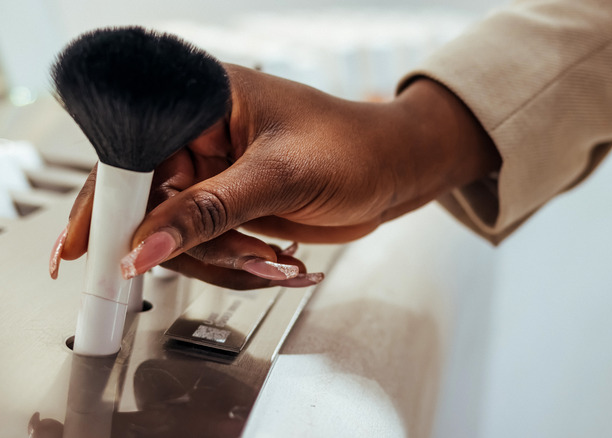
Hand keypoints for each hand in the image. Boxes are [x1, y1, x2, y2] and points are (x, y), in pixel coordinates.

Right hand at [50, 64, 498, 288]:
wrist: (394, 173)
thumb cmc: (354, 148)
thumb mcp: (280, 177)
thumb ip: (207, 213)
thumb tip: (143, 245)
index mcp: (200, 101)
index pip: (130, 151)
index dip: (107, 202)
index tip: (97, 249)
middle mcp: (199, 138)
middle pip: (148, 206)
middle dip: (190, 244)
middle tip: (243, 253)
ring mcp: (213, 178)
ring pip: (177, 238)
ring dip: (224, 260)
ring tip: (275, 258)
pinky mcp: (228, 209)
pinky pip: (207, 250)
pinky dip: (237, 266)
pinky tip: (276, 261)